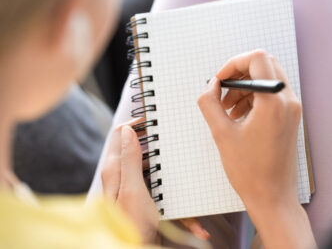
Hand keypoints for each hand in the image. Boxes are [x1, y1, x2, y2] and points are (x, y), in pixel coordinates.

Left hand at [101, 119, 209, 243]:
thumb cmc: (130, 225)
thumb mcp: (132, 189)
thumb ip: (130, 159)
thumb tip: (127, 130)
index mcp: (116, 169)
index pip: (121, 133)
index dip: (137, 123)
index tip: (158, 120)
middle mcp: (124, 177)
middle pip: (144, 151)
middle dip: (164, 150)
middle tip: (181, 143)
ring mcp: (136, 192)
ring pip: (161, 177)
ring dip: (178, 184)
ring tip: (195, 181)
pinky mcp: (148, 206)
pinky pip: (168, 201)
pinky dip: (184, 214)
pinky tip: (198, 228)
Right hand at [197, 49, 301, 209]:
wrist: (273, 197)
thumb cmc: (249, 171)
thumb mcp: (221, 134)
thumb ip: (210, 103)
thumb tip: (211, 85)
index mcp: (273, 101)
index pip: (256, 58)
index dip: (233, 63)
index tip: (219, 80)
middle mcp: (288, 100)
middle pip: (265, 64)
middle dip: (240, 73)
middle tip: (223, 91)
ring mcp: (292, 109)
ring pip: (268, 78)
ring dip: (245, 86)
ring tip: (228, 109)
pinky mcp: (291, 117)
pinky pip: (272, 94)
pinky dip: (254, 96)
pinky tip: (239, 116)